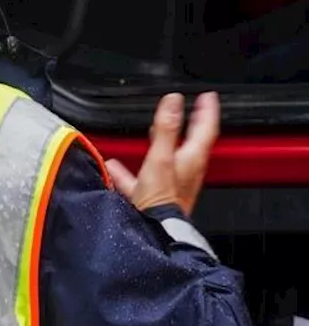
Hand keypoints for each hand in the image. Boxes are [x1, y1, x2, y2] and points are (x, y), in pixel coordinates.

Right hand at [106, 92, 219, 215]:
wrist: (153, 229)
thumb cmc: (161, 197)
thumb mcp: (161, 157)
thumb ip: (167, 128)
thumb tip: (173, 100)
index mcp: (192, 157)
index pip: (206, 128)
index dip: (208, 111)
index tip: (208, 96)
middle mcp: (186, 169)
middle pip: (192, 140)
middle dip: (191, 122)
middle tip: (192, 108)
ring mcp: (174, 181)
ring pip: (171, 156)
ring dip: (166, 141)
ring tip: (157, 130)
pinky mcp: (159, 193)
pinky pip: (147, 175)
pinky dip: (136, 167)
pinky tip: (117, 167)